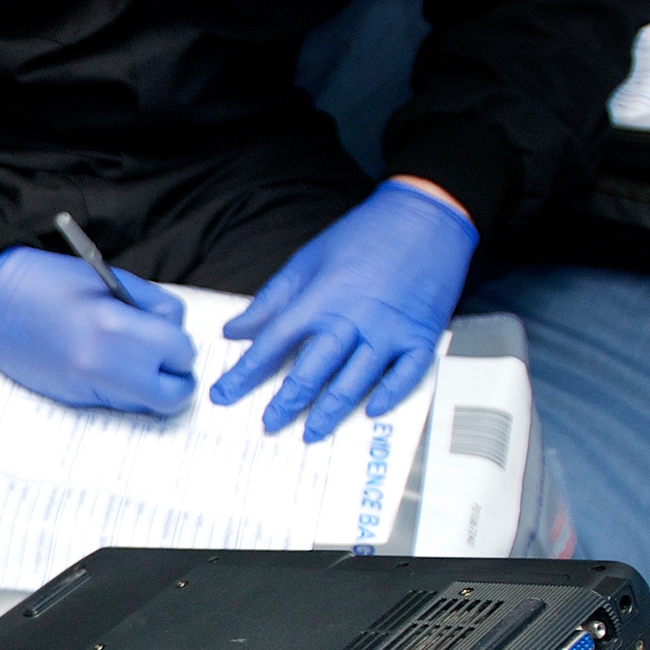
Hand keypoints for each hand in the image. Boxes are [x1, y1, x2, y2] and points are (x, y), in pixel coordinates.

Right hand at [0, 246, 196, 413]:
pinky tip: (105, 365)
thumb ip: (153, 307)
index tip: (170, 337)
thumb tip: (176, 333)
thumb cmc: (50, 281)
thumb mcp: (111, 279)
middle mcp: (102, 365)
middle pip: (171, 395)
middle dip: (176, 378)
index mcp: (115, 327)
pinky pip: (116, 404)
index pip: (180, 353)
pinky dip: (122, 390)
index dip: (181, 345)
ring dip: (150, 387)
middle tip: (165, 359)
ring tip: (133, 360)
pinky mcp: (72, 399)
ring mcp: (86, 387)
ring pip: (146, 405)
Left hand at [210, 179, 474, 440]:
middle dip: (287, 403)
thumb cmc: (363, 235)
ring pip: (355, 382)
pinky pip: (406, 376)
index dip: (244, 374)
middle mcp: (353, 319)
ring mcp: (391, 330)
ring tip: (311, 433)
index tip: (223, 395)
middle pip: (313, 372)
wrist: (426, 216)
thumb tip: (234, 331)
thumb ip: (271, 300)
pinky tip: (371, 411)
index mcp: (320, 299)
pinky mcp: (423, 335)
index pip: (272, 345)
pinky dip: (389, 396)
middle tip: (268, 425)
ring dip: (331, 412)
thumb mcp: (307, 260)